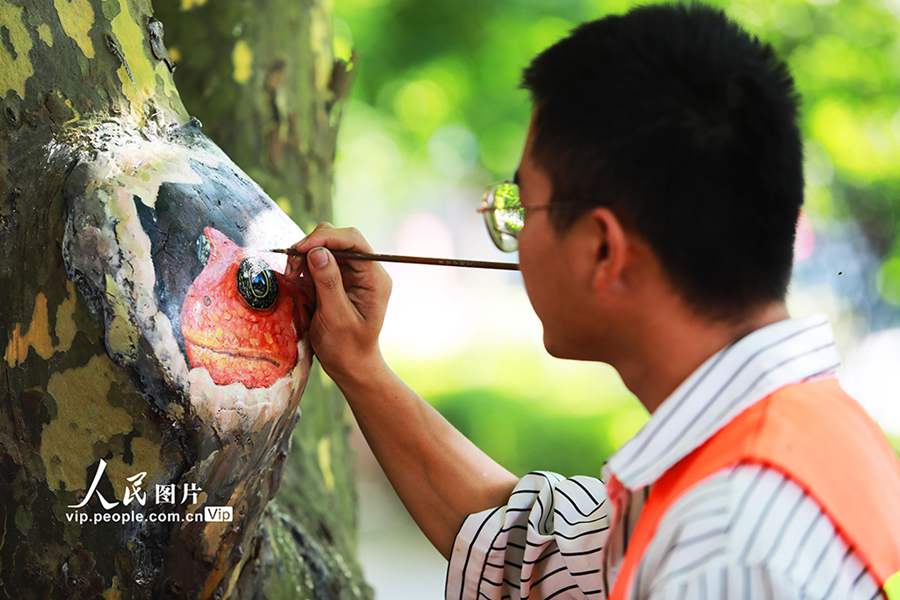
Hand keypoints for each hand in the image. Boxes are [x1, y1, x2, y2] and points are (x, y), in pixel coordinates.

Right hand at [288, 223, 391, 382]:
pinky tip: (296, 282)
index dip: (326, 238)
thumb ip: (328, 283)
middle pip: (338, 240)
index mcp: (374, 278)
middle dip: (311, 247)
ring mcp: (352, 274)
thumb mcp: (336, 317)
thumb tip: (317, 252)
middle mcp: (366, 271)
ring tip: (292, 277)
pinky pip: (318, 262)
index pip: (353, 241)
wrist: (350, 365)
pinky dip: (304, 268)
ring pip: (325, 248)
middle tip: (291, 268)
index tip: (300, 249)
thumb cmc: (347, 347)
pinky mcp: (338, 279)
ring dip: (304, 258)